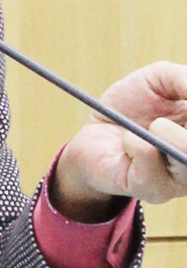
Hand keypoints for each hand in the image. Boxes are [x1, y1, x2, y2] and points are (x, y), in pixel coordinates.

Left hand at [53, 61, 186, 220]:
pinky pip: (154, 174)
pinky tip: (130, 140)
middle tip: (186, 110)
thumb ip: (183, 78)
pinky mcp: (149, 188)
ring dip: (175, 139)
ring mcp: (179, 179)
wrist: (91, 131)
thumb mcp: (159, 78)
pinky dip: (141, 149)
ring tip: (155, 125)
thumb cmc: (129, 106)